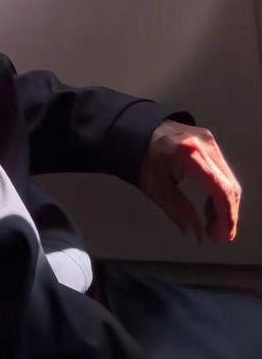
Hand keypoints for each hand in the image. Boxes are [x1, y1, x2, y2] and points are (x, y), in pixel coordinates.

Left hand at [138, 120, 241, 242]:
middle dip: (227, 216)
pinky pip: (223, 173)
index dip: (226, 216)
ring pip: (229, 181)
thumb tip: (197, 235)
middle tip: (217, 236)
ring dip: (224, 206)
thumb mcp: (155, 188)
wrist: (137, 132)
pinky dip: (220, 192)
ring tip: (209, 224)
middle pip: (229, 186)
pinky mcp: (210, 143)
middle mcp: (204, 144)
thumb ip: (179, 211)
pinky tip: (208, 206)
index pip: (220, 188)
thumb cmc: (142, 157)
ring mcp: (209, 142)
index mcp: (189, 154)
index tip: (222, 236)